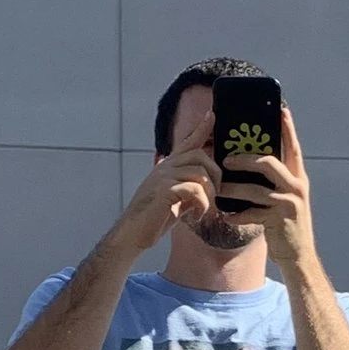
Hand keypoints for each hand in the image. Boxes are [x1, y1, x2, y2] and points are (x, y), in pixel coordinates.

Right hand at [117, 132, 220, 253]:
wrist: (132, 235)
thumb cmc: (153, 220)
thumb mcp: (175, 200)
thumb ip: (188, 188)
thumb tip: (205, 186)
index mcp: (167, 167)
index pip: (187, 142)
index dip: (201, 128)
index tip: (212, 114)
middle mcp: (165, 167)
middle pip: (200, 155)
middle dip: (215, 175)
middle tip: (216, 196)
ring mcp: (163, 176)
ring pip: (200, 174)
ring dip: (210, 194)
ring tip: (205, 210)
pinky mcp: (164, 190)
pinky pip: (195, 189)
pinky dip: (202, 205)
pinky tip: (197, 217)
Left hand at [221, 103, 319, 278]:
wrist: (299, 256)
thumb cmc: (286, 225)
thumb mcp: (284, 199)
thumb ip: (273, 182)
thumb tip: (249, 163)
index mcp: (297, 178)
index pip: (292, 147)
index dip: (287, 128)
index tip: (280, 109)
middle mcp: (296, 187)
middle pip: (268, 163)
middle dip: (244, 159)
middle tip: (225, 159)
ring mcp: (289, 203)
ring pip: (255, 189)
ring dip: (233, 188)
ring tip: (217, 188)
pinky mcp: (279, 220)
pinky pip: (252, 213)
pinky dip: (237, 215)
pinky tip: (227, 216)